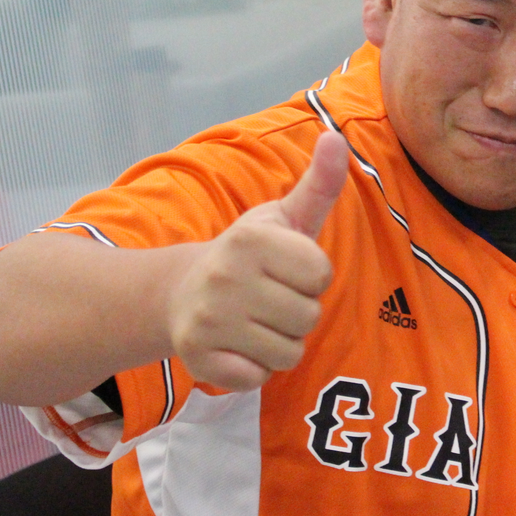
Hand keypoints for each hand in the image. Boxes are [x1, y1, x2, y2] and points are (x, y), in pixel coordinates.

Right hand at [165, 131, 346, 390]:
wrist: (181, 292)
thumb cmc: (251, 253)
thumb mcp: (285, 216)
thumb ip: (319, 183)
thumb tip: (335, 137)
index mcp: (252, 239)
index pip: (321, 275)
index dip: (312, 276)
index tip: (287, 269)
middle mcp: (226, 277)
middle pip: (309, 317)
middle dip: (299, 312)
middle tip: (270, 297)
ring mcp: (209, 320)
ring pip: (288, 352)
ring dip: (281, 342)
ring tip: (255, 320)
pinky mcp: (198, 358)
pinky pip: (259, 378)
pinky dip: (256, 368)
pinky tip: (238, 345)